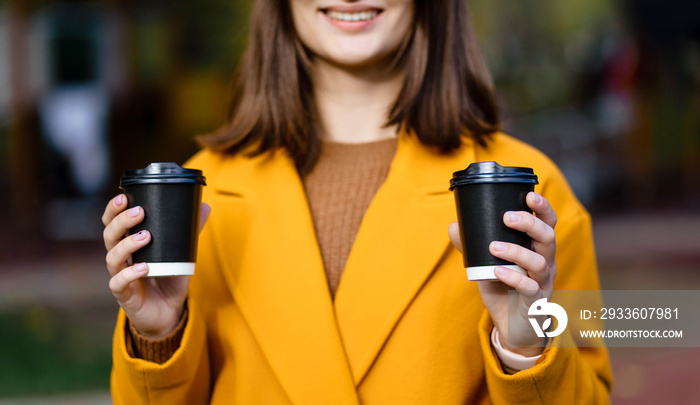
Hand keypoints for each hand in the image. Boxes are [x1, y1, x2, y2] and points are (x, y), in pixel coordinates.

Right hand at [102, 194, 210, 337]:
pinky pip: (119, 283)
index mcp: (128, 244)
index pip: (111, 223)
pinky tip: (143, 267)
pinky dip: (130, 274)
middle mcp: (120, 258)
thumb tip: (205, 206)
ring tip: (146, 236)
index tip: (124, 196)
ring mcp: (120, 276)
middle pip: (109, 236)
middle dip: (121, 221)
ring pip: (112, 257)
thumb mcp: (180, 252)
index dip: (113, 210)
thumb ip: (190, 231)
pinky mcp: (125, 295)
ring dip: (127, 244)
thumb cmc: (168, 278)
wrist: (167, 312)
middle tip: (139, 212)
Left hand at [448, 191, 556, 355]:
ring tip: (493, 247)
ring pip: (540, 263)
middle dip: (530, 224)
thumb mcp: (487, 264)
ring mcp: (543, 284)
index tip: (530, 194)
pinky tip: (497, 272)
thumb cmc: (503, 289)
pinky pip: (529, 289)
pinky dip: (513, 278)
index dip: (543, 208)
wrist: (512, 327)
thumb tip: (454, 226)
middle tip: (507, 217)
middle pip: (548, 238)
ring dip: (517, 251)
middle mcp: (546, 263)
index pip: (548, 223)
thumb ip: (473, 245)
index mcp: (537, 249)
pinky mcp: (536, 303)